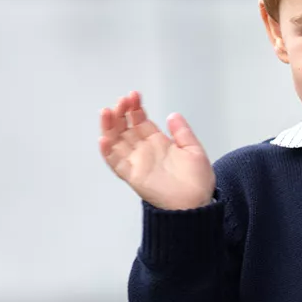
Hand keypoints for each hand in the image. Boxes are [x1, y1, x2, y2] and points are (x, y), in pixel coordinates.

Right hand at [99, 90, 215, 209]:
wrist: (196, 206)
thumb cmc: (198, 184)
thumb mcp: (194, 151)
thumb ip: (183, 133)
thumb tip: (173, 115)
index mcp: (158, 144)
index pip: (140, 121)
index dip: (135, 107)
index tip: (134, 95)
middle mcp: (145, 152)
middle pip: (125, 128)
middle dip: (121, 113)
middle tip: (122, 101)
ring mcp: (137, 163)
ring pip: (116, 142)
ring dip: (109, 127)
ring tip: (107, 112)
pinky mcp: (133, 176)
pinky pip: (116, 163)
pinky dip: (107, 152)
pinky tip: (104, 138)